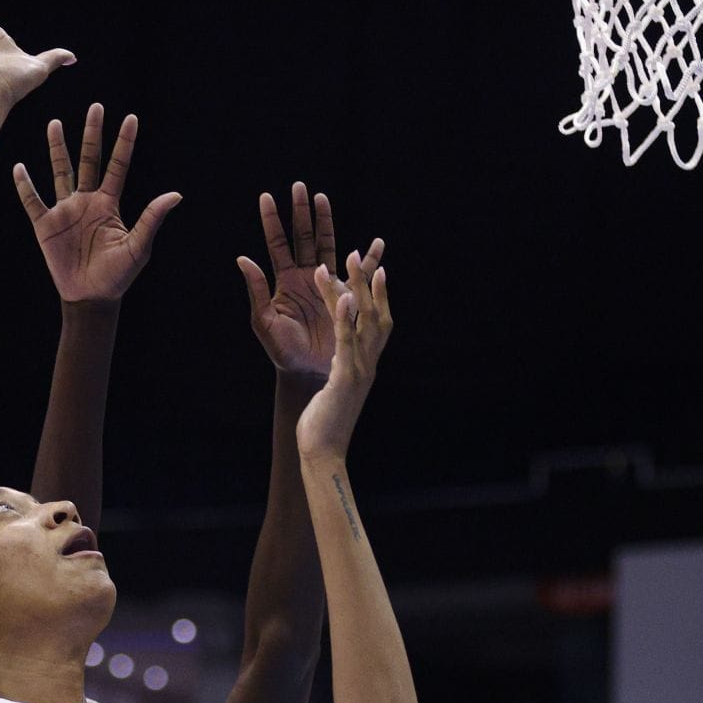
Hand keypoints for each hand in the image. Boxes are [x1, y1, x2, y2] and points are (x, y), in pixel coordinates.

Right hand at [14, 104, 180, 305]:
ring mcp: (65, 210)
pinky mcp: (46, 225)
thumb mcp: (137, 246)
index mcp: (109, 204)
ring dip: (58, 149)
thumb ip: (151, 219)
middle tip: (96, 107)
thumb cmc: (117, 274)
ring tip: (55, 123)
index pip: (118, 166)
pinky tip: (20, 168)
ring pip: (61, 172)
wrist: (91, 297)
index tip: (131, 118)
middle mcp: (87, 201)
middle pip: (89, 159)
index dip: (124, 143)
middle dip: (92, 134)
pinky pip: (33, 201)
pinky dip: (25, 186)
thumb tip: (175, 195)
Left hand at [237, 185, 382, 383]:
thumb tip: (243, 258)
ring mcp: (325, 283)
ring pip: (327, 245)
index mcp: (284, 281)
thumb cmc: (282, 350)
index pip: (277, 243)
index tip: (267, 196)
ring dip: (326, 223)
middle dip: (301, 211)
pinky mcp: (344, 295)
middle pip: (303, 236)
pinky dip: (369, 259)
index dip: (272, 220)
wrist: (307, 371)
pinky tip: (376, 243)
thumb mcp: (263, 321)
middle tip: (299, 186)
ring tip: (324, 198)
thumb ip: (257, 290)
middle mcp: (305, 276)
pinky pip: (359, 274)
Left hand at [295, 249, 392, 461]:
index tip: (378, 267)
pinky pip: (347, 342)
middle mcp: (367, 362)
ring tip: (350, 257)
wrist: (323, 451)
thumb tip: (340, 351)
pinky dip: (345, 317)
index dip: (379, 295)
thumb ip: (340, 364)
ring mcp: (360, 368)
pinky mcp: (346, 377)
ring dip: (358, 287)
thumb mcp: (334, 386)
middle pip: (376, 313)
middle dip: (369, 281)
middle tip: (361, 250)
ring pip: (364, 320)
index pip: (378, 322)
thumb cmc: (325, 421)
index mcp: (364, 363)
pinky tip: (341, 295)